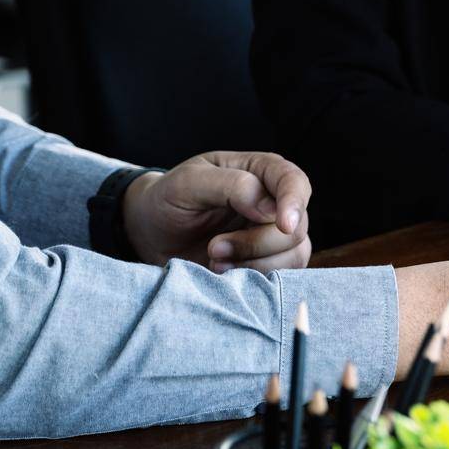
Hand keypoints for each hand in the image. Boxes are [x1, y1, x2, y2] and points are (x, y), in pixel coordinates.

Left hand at [121, 151, 312, 271]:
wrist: (151, 234)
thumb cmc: (167, 200)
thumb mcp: (187, 183)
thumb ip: (231, 186)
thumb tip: (271, 209)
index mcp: (261, 171)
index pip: (295, 182)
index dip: (294, 203)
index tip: (283, 226)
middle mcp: (274, 201)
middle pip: (297, 227)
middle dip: (256, 243)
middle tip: (215, 248)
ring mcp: (273, 233)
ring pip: (294, 254)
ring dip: (255, 264)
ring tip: (214, 261)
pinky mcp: (267, 261)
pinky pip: (281, 275)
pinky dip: (254, 277)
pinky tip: (224, 272)